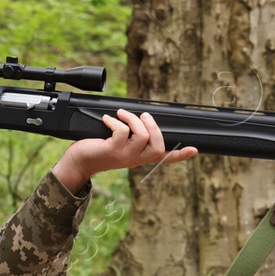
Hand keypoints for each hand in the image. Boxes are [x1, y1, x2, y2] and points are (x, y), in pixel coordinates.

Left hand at [51, 109, 196, 192]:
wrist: (80, 161)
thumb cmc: (99, 149)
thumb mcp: (121, 143)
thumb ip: (133, 135)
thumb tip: (143, 117)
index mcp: (140, 157)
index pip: (164, 158)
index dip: (179, 155)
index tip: (193, 149)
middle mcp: (135, 159)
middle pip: (157, 145)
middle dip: (153, 126)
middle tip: (142, 116)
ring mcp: (124, 156)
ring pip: (141, 136)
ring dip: (132, 119)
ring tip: (122, 114)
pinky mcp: (112, 150)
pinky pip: (121, 132)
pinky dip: (115, 121)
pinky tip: (107, 120)